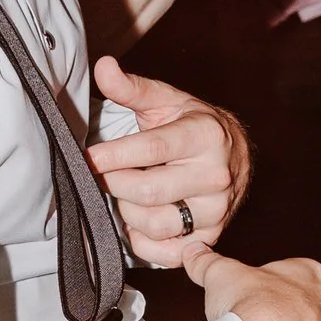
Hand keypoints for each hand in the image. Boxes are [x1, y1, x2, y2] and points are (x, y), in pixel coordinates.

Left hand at [88, 57, 249, 266]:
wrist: (233, 153)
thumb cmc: (193, 124)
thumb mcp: (165, 101)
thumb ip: (131, 88)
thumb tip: (103, 67)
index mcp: (205, 135)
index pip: (152, 149)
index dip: (114, 155)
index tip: (88, 156)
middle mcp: (215, 174)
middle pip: (148, 191)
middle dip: (114, 183)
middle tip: (104, 174)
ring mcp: (216, 209)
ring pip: (155, 223)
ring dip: (127, 211)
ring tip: (126, 193)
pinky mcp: (211, 235)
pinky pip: (167, 253)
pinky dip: (143, 242)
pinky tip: (138, 222)